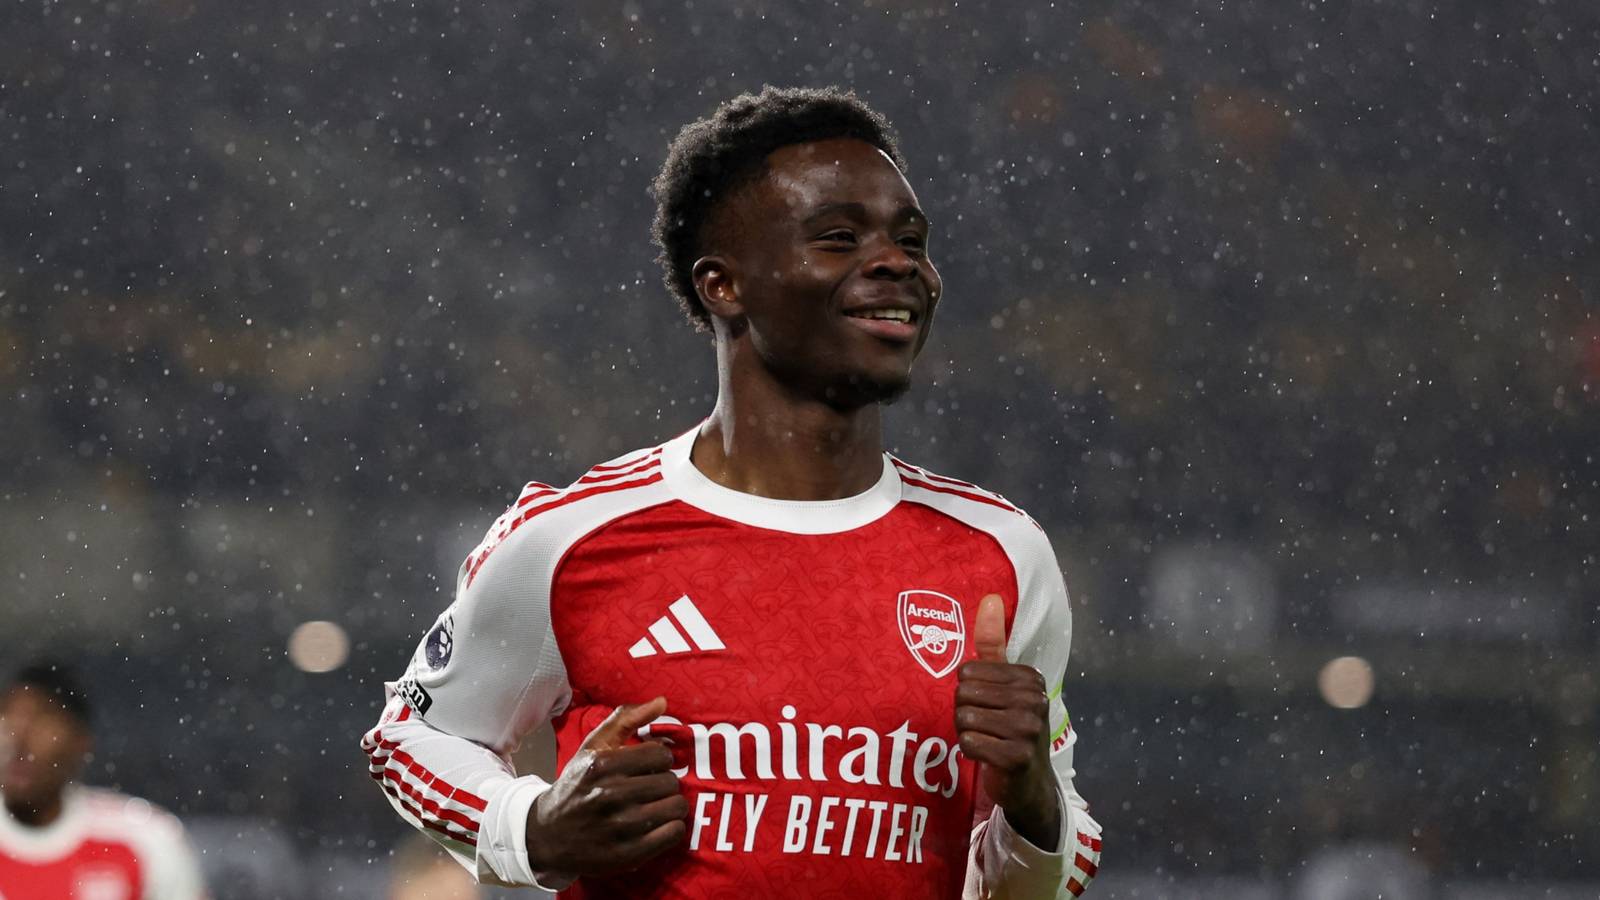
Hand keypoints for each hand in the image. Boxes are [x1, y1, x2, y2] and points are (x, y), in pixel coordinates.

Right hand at [525, 697, 687, 875]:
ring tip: (656, 805)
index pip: (661, 754)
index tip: (649, 767)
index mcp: (602, 765)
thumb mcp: (593, 747)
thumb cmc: (576, 785)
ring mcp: (619, 827)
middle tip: (651, 788)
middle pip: (670, 782)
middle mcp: (610, 795)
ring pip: (676, 807)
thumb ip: (626, 720)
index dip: (659, 760)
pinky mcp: (627, 854)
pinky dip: (671, 828)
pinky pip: (673, 834)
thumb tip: (662, 701)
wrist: (547, 834)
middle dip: (664, 782)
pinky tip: (657, 825)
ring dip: (671, 805)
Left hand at [955, 594, 1060, 849]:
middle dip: (965, 712)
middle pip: (963, 694)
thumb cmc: (1010, 727)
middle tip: (986, 726)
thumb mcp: (1004, 684)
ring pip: (963, 718)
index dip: (968, 692)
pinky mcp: (1018, 756)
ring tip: (987, 739)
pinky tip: (987, 756)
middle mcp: (1033, 699)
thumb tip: (990, 598)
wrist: (1030, 783)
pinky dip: (970, 751)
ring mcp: (1028, 728)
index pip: (967, 671)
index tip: (989, 706)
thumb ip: (994, 644)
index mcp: (1030, 677)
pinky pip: (968, 743)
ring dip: (967, 733)